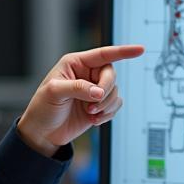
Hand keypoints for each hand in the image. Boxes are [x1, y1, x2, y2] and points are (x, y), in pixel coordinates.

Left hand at [16, 44, 144, 156]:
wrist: (43, 133)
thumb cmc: (43, 108)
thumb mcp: (55, 93)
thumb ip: (78, 88)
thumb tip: (99, 92)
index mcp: (75, 64)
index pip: (103, 54)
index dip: (122, 51)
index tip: (139, 50)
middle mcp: (87, 74)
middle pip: (111, 75)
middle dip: (106, 90)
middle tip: (93, 104)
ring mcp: (94, 90)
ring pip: (115, 92)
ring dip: (105, 105)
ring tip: (89, 114)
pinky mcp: (99, 106)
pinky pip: (115, 105)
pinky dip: (108, 114)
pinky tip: (94, 120)